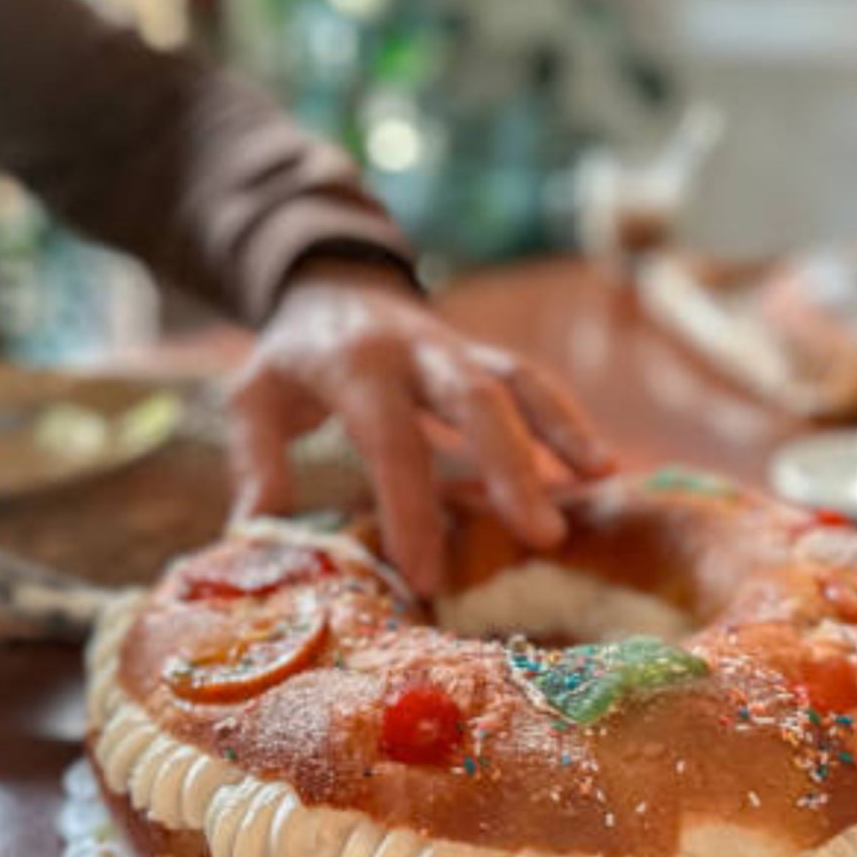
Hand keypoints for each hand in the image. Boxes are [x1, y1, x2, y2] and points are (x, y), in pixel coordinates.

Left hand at [228, 259, 614, 592]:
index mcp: (355, 365)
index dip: (410, 506)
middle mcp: (417, 351)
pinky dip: (569, 421)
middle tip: (539, 536)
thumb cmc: (295, 358)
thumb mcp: (254, 396)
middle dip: (511, 466)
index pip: (391, 438)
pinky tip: (602, 468)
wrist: (330, 282)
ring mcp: (458, 349)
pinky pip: (534, 384)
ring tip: (600, 485)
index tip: (426, 574)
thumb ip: (256, 461)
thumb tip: (254, 536)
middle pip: (475, 400)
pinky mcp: (485, 357)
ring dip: (562, 431)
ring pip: (519, 382)